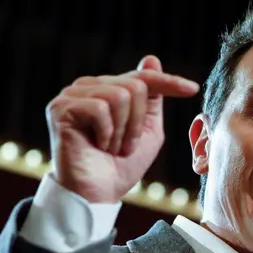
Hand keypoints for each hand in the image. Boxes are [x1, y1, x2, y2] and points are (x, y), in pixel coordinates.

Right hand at [46, 55, 199, 203]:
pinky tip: (96, 145)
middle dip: (138, 122)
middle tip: (126, 147)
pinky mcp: (61, 108)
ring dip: (123, 130)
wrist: (97, 194)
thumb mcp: (147, 131)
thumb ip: (151, 99)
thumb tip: (150, 58)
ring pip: (120, 95)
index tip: (192, 89)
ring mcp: (71, 95)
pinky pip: (100, 108)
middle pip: (135, 85)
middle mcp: (87, 87)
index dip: (168, 82)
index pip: (142, 77)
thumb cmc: (120, 167)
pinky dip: (106, 133)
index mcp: (107, 90)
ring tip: (110, 147)